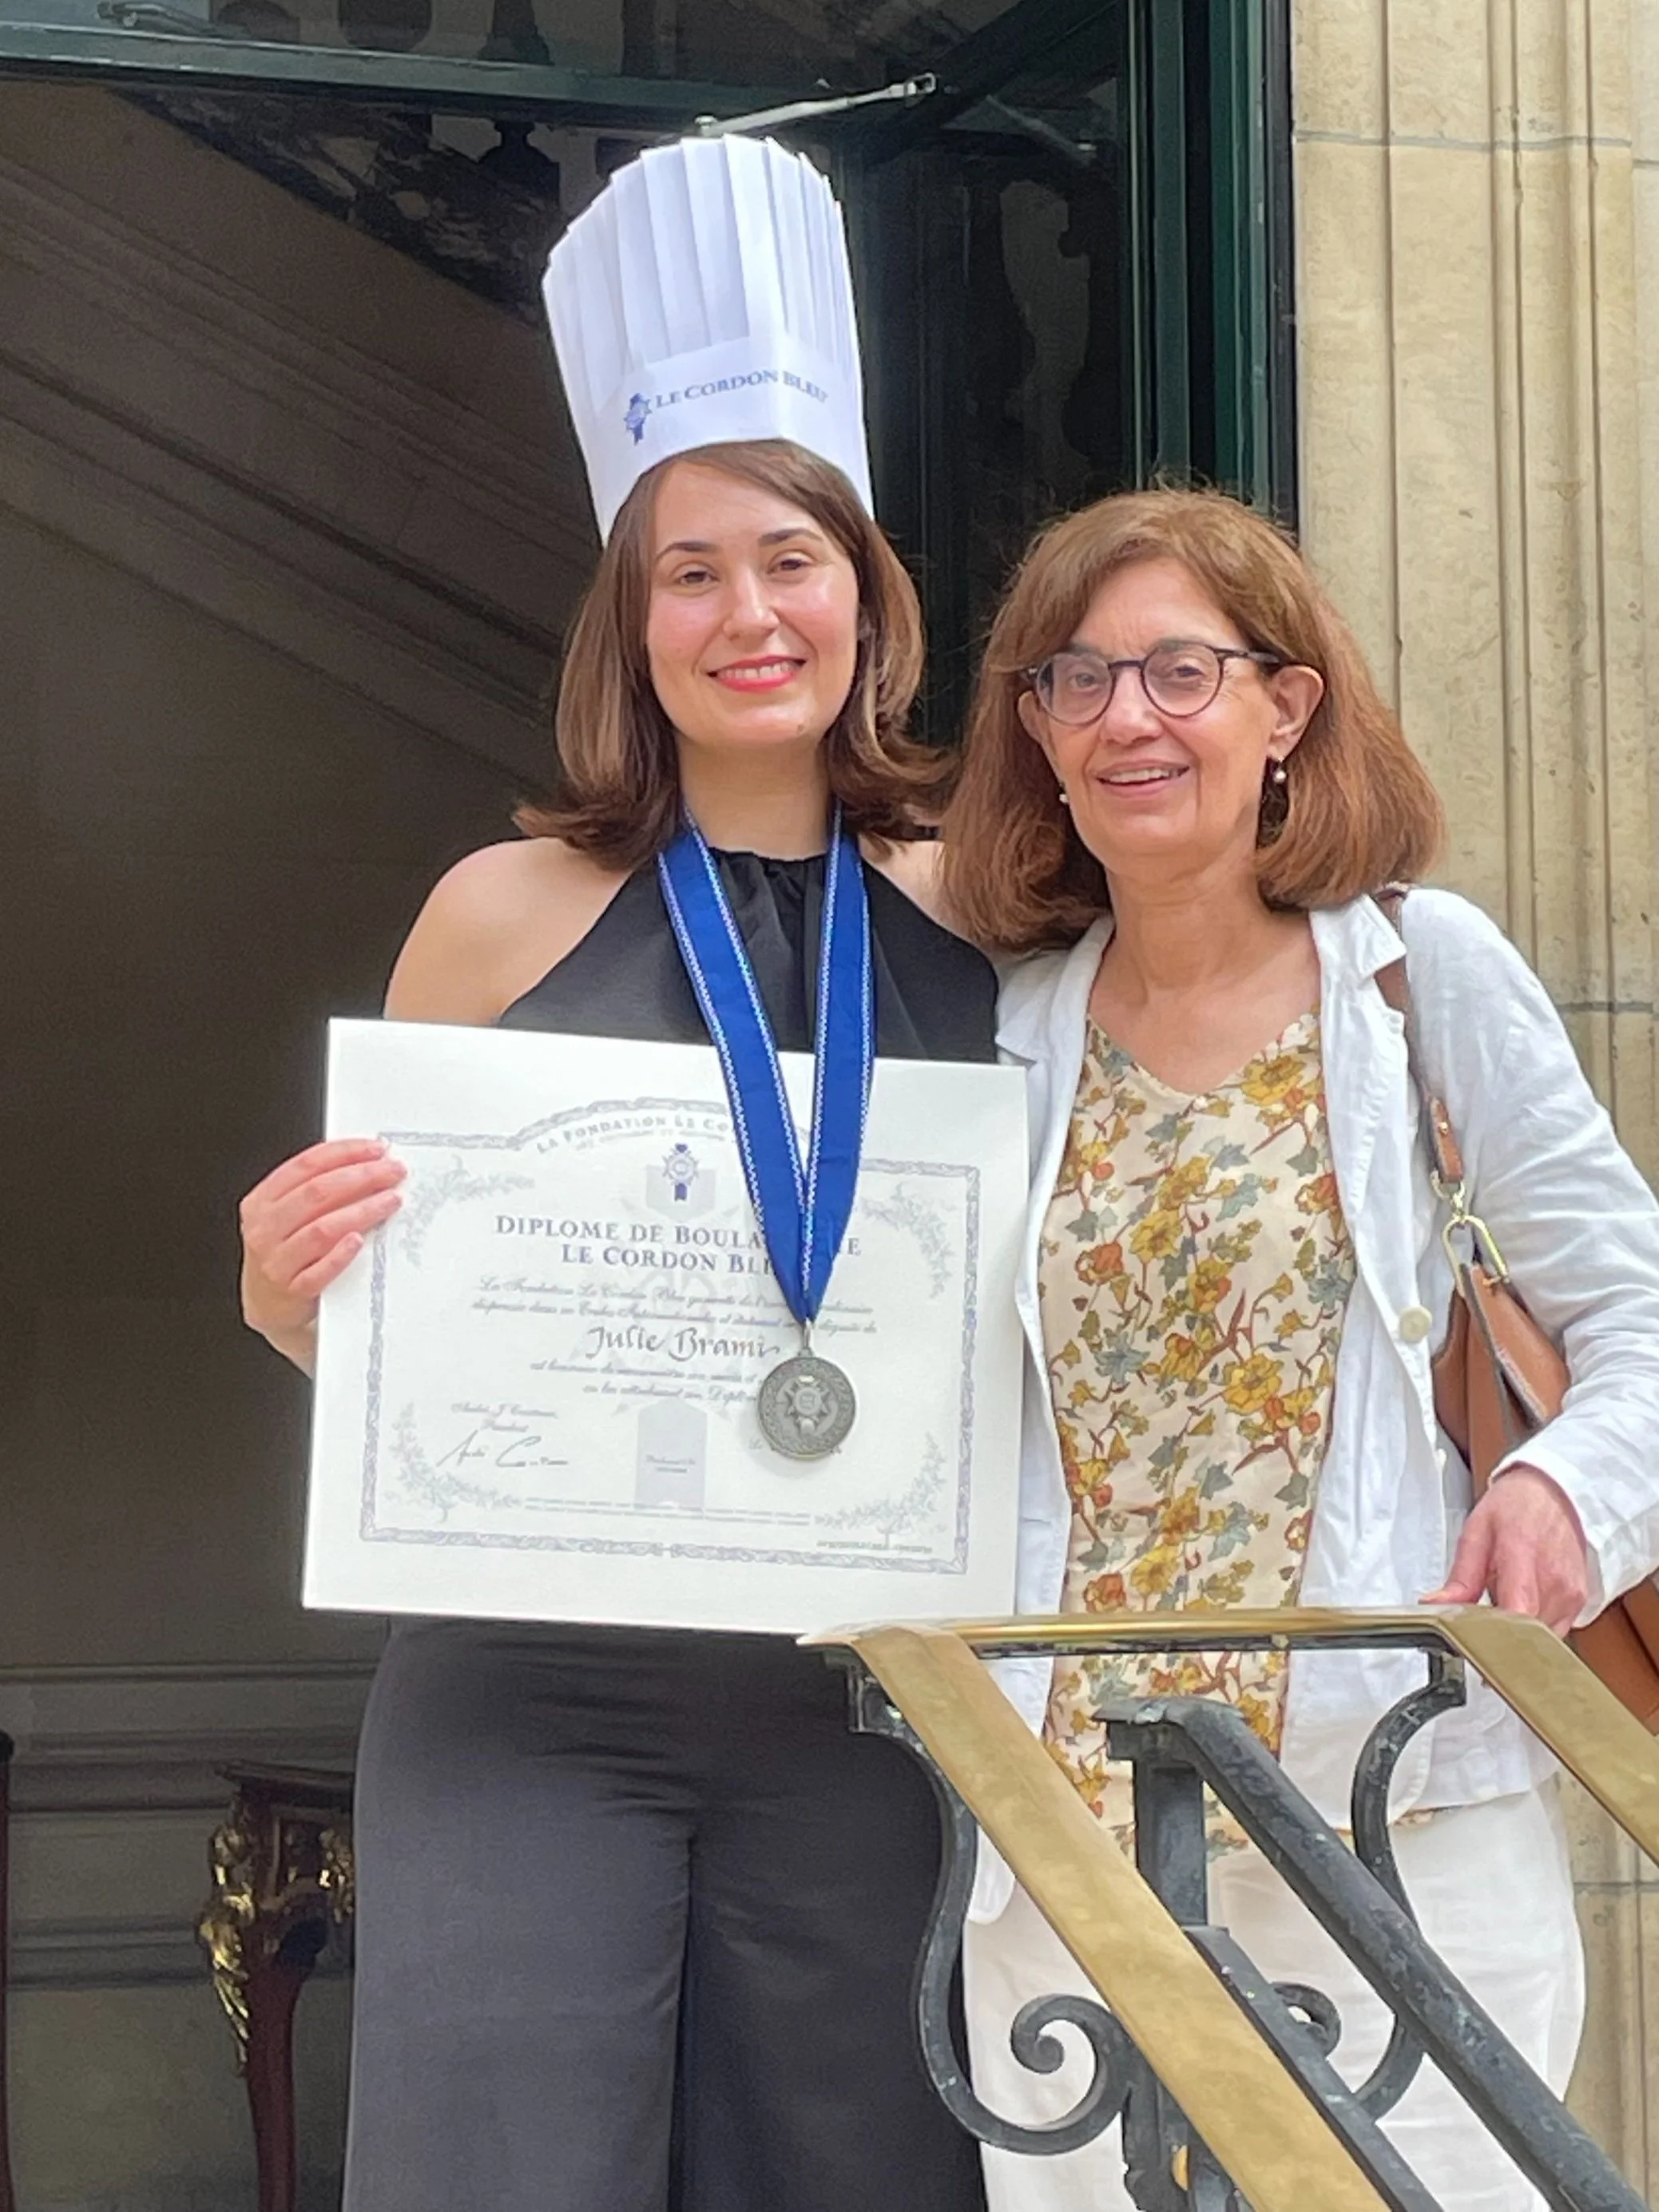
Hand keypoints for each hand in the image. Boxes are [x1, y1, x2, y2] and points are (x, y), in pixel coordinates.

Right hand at [239, 1138, 405, 1371]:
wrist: (269, 1305)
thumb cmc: (285, 1252)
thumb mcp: (285, 1215)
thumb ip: (313, 1189)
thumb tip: (364, 1161)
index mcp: (262, 1202)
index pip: (305, 1165)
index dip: (344, 1153)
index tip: (376, 1149)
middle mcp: (265, 1229)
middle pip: (317, 1193)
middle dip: (361, 1176)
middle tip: (392, 1172)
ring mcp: (277, 1261)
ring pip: (322, 1229)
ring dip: (361, 1210)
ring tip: (390, 1201)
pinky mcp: (293, 1291)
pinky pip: (319, 1271)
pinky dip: (340, 1255)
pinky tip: (359, 1241)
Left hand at [1422, 1465, 1589, 1635]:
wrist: (1555, 1493)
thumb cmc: (1515, 1507)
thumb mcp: (1476, 1532)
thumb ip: (1460, 1577)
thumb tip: (1436, 1605)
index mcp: (1522, 1554)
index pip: (1518, 1613)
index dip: (1496, 1638)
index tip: (1475, 1643)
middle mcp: (1553, 1579)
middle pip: (1523, 1633)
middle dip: (1499, 1633)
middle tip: (1482, 1615)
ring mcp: (1570, 1593)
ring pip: (1537, 1636)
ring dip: (1516, 1627)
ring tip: (1505, 1596)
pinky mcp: (1579, 1601)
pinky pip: (1553, 1630)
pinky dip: (1533, 1623)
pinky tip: (1523, 1599)